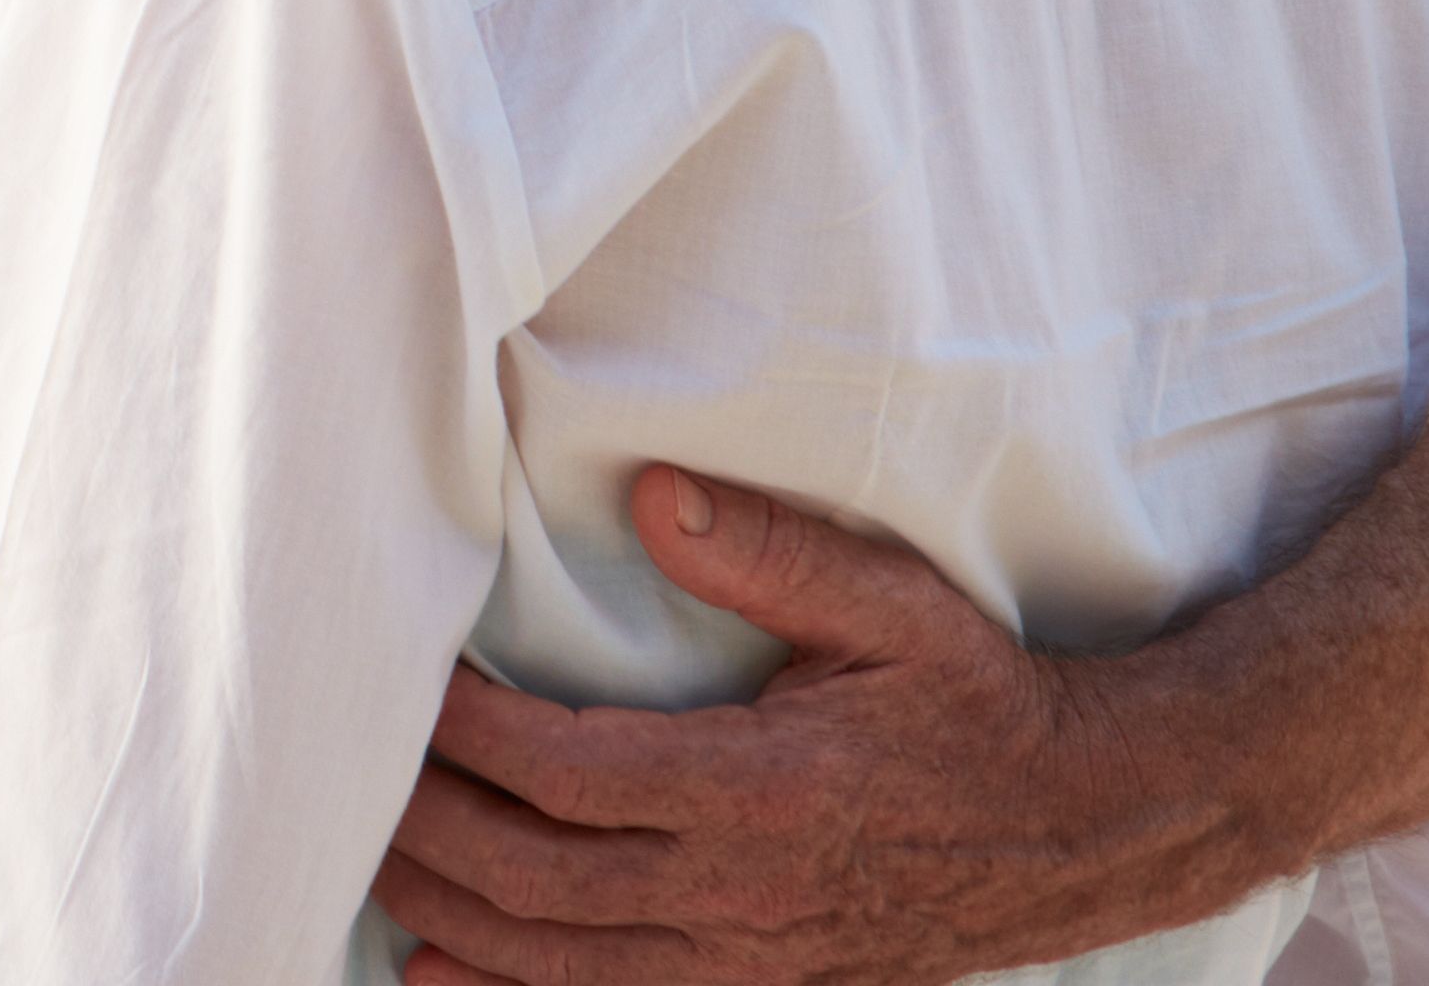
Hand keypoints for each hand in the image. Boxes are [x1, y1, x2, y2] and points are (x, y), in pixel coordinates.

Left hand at [369, 465, 1277, 985]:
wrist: (1086, 823)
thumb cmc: (977, 698)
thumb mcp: (890, 603)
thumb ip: (765, 552)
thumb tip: (655, 491)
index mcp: (762, 789)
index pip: (570, 773)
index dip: (471, 736)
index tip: (408, 683)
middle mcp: (742, 892)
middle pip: (534, 877)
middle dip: (427, 826)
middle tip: (342, 772)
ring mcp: (749, 958)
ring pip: (555, 959)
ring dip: (448, 912)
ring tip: (360, 855)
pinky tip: (433, 969)